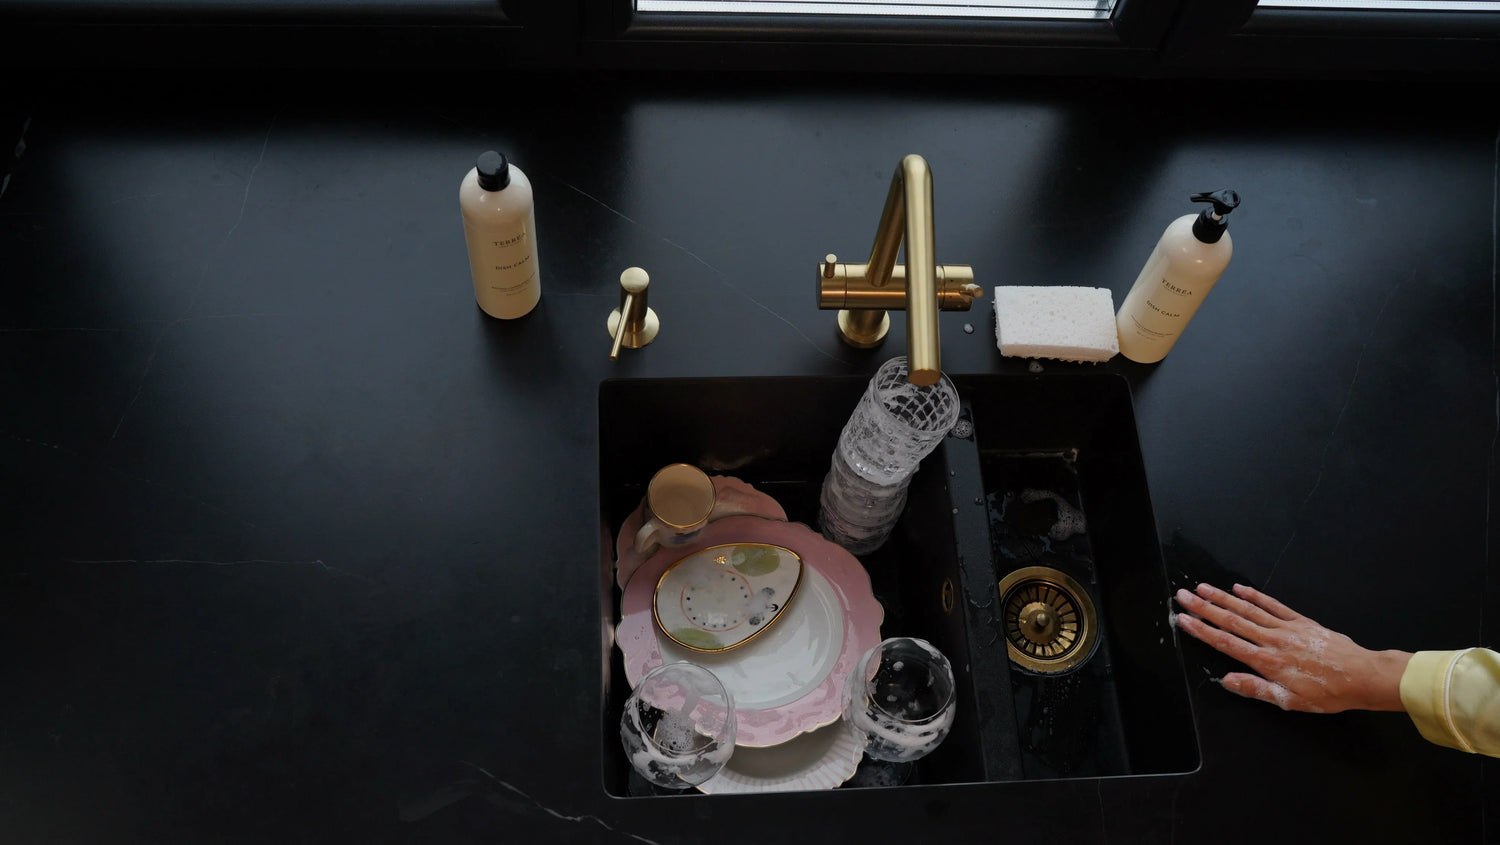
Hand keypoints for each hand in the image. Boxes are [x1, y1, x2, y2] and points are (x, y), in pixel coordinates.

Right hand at [1174, 582, 1410, 713]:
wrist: (1362, 676)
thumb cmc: (1327, 694)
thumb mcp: (1290, 701)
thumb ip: (1256, 688)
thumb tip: (1227, 680)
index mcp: (1267, 661)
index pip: (1227, 643)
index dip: (1203, 631)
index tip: (1184, 619)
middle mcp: (1272, 640)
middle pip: (1232, 621)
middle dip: (1205, 608)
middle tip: (1183, 595)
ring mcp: (1286, 628)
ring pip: (1249, 610)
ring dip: (1223, 598)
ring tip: (1203, 587)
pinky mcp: (1301, 621)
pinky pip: (1273, 606)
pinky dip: (1255, 596)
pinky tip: (1240, 588)